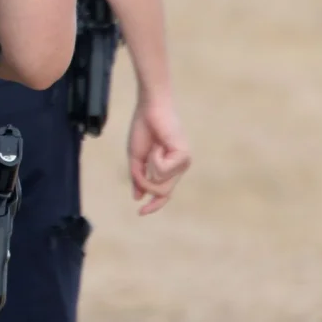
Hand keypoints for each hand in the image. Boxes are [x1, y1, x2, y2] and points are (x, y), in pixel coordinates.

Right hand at [127, 96, 190, 215]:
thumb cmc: (143, 129)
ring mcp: (183, 163)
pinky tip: (159, 145)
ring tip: (154, 147)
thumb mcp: (136, 158)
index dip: (154, 205)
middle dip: (146, 181)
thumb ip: (138, 178)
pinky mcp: (184, 157)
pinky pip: (163, 170)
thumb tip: (138, 196)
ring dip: (150, 166)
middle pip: (161, 191)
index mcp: (169, 168)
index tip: (141, 212)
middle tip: (143, 161)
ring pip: (161, 183)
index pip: (164, 193)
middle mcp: (179, 167)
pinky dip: (155, 158)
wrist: (149, 109)